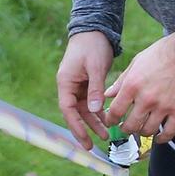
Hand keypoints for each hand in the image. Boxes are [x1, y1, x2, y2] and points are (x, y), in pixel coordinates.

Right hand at [56, 31, 115, 149]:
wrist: (95, 31)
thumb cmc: (92, 46)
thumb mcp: (95, 67)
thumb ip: (95, 89)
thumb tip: (95, 111)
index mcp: (65, 83)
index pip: (68, 110)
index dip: (76, 126)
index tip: (85, 140)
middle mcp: (69, 87)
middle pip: (76, 113)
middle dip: (85, 129)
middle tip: (95, 145)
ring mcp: (78, 86)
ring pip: (85, 110)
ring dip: (94, 122)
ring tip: (107, 135)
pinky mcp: (88, 85)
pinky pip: (92, 103)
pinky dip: (99, 111)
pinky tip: (109, 120)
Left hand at [102, 34, 174, 144]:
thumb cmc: (162, 54)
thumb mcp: (137, 62)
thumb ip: (122, 80)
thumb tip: (108, 94)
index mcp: (132, 86)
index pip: (115, 111)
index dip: (110, 119)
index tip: (111, 121)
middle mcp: (146, 99)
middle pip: (130, 125)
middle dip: (125, 129)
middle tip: (125, 127)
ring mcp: (163, 106)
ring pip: (148, 131)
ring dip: (142, 132)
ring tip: (142, 128)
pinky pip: (169, 132)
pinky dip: (163, 138)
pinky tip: (159, 138)